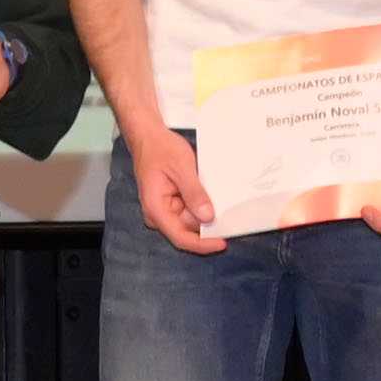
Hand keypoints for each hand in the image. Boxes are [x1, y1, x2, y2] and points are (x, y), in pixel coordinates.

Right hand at [123, 119, 222, 253]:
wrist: (149, 137)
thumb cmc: (160, 149)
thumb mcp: (182, 168)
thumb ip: (194, 194)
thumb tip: (207, 217)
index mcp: (156, 209)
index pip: (180, 237)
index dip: (202, 244)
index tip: (222, 242)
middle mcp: (158, 214)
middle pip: (188, 231)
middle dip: (208, 226)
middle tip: (231, 217)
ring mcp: (165, 210)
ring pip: (191, 221)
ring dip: (206, 214)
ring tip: (220, 199)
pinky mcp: (173, 204)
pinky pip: (190, 211)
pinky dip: (202, 206)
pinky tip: (211, 196)